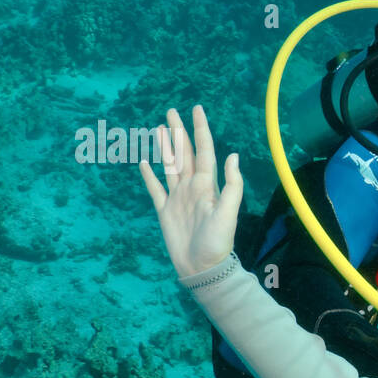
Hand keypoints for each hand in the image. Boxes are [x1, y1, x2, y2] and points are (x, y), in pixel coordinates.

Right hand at [139, 106, 242, 277]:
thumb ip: (231, 185)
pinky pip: (155, 189)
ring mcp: (177, 198)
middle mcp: (191, 187)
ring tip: (160, 129)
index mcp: (206, 185)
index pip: (203, 150)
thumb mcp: (228, 213)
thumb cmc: (217, 242)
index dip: (200, 130)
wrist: (201, 267)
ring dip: (165, 147)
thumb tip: (232, 155)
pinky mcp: (164, 211)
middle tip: (172, 111)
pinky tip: (144, 161)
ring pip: (169, 165)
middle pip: (183, 153)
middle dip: (179, 132)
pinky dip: (149, 175)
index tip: (197, 109)